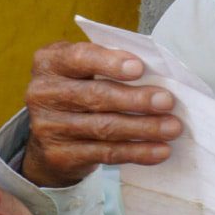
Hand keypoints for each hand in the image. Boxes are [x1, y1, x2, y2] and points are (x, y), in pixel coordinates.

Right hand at [21, 41, 181, 188]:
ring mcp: (48, 128)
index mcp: (49, 62)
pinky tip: (160, 150)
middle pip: (95, 96)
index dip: (110, 63)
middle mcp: (42, 93)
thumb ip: (110, 63)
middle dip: (136, 99)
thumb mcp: (84, 68)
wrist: (48, 135)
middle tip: (168, 101)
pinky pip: (105, 154)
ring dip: (143, 128)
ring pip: (104, 128)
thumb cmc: (79, 88)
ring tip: (172, 128)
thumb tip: (157, 70)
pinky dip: (137, 152)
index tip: (139, 68)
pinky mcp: (59, 156)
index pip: (80, 58)